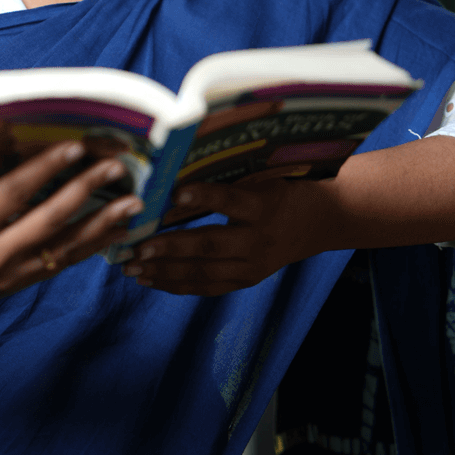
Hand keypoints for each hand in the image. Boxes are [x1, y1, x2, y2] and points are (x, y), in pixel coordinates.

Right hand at [0, 142, 142, 351]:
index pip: (13, 195)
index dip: (46, 170)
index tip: (75, 147)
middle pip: (49, 221)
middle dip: (86, 192)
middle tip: (116, 168)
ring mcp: (7, 274)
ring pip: (63, 248)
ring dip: (102, 226)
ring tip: (134, 203)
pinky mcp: (13, 284)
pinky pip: (58, 264)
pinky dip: (90, 247)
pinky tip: (116, 231)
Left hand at [120, 179, 320, 295]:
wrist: (321, 221)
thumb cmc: (283, 187)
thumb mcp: (265, 175)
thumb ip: (229, 175)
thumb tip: (179, 167)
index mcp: (264, 205)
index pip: (231, 201)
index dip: (205, 198)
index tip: (176, 192)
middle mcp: (259, 240)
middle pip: (211, 245)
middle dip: (170, 247)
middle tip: (138, 246)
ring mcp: (253, 266)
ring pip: (204, 272)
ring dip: (165, 271)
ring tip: (132, 267)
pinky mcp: (246, 281)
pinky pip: (207, 287)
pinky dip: (176, 284)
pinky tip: (150, 280)